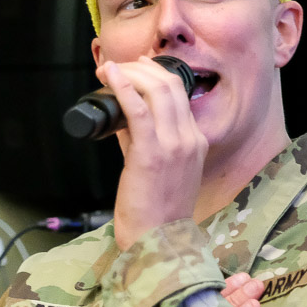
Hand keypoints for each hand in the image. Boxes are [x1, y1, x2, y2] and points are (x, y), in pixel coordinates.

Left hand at [98, 56, 206, 250]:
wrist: (158, 241)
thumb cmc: (155, 213)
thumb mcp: (159, 170)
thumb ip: (143, 142)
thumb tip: (123, 119)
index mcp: (196, 142)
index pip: (180, 95)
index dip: (157, 75)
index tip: (137, 67)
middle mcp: (190, 139)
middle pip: (170, 85)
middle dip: (142, 67)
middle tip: (119, 65)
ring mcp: (174, 145)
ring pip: (157, 90)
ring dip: (130, 73)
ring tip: (110, 68)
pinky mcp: (152, 153)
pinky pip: (139, 110)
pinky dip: (124, 87)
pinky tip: (111, 77)